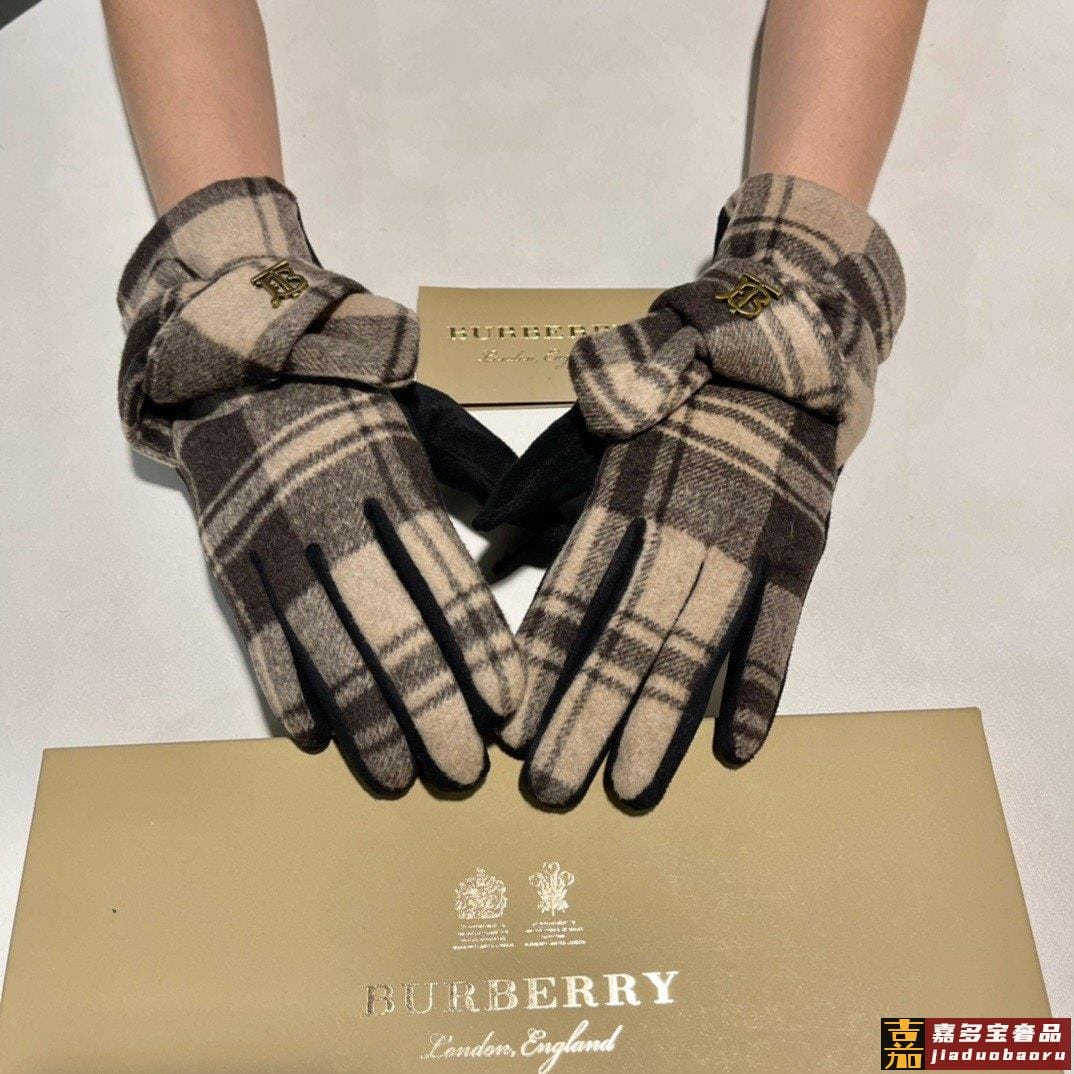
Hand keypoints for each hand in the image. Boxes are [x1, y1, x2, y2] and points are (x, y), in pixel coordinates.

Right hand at [119, 178, 523, 794]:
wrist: (235, 360)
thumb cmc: (346, 398)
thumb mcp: (423, 417)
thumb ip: (476, 468)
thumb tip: (525, 521)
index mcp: (395, 482)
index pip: (445, 577)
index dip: (476, 643)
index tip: (506, 705)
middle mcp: (336, 516)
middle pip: (389, 624)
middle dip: (428, 701)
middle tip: (462, 769)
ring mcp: (276, 539)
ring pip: (324, 643)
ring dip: (361, 714)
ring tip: (397, 773)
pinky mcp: (229, 557)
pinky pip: (257, 631)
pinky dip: (281, 685)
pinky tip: (311, 737)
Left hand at [477, 174, 904, 808]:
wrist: (785, 339)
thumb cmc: (674, 387)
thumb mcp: (592, 417)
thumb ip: (537, 481)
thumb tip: (484, 540)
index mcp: (622, 492)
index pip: (570, 594)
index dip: (539, 665)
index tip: (509, 728)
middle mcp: (681, 525)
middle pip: (627, 636)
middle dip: (588, 716)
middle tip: (551, 791)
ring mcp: (747, 542)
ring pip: (696, 645)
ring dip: (662, 721)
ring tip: (628, 787)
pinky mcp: (801, 552)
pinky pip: (779, 630)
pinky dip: (758, 688)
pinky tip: (736, 751)